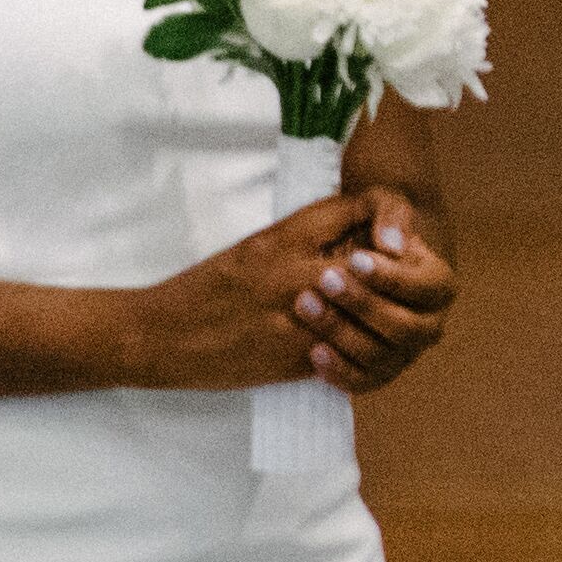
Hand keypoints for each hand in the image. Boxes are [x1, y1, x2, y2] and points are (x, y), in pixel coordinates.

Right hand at [120, 198, 388, 391]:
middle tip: (399, 282)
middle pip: (380, 259)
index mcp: (287, 233)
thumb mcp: (262, 244)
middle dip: (396, 273)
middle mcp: (298, 269)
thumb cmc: (209, 286)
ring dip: (382, 314)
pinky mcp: (295, 357)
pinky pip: (349, 352)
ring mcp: (299, 315)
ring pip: (372, 309)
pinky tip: (354, 346)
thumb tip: (370, 237)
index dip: (392, 217)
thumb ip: (313, 235)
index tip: (393, 238)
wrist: (161, 334)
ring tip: (379, 317)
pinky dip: (358, 349)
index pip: (366, 204)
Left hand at [286, 189, 455, 394]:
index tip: (356, 259)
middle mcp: (430, 325)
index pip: (429, 288)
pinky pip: (364, 382)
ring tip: (306, 306)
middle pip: (406, 327)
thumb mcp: (381, 204)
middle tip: (324, 280)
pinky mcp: (377, 373)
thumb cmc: (369, 227)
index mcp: (440, 285)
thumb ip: (391, 212)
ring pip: (382, 356)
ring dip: (343, 334)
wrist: (352, 257)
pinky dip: (341, 373)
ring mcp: (405, 353)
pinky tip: (314, 352)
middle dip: (364, 305)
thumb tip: (394, 246)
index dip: (394, 278)